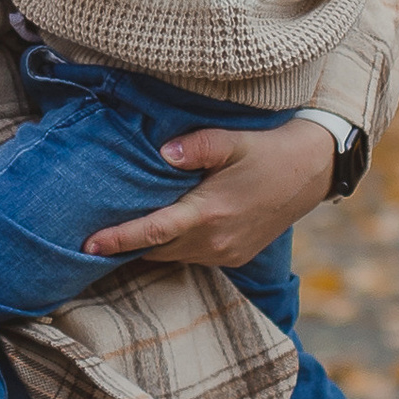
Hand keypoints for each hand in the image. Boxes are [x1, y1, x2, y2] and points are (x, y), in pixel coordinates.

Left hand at [83, 118, 335, 270]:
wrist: (311, 171)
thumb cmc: (267, 150)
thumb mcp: (231, 140)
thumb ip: (196, 147)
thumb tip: (162, 153)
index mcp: (209, 213)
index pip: (152, 231)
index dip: (117, 239)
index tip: (86, 244)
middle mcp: (215, 240)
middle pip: (156, 250)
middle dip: (123, 247)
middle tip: (89, 238)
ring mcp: (226, 252)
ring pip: (172, 257)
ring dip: (147, 248)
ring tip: (116, 236)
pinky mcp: (235, 256)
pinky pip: (192, 257)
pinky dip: (171, 249)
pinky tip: (158, 233)